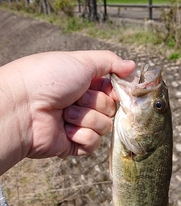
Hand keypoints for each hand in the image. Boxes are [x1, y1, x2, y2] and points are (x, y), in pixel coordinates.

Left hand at [0, 50, 134, 174]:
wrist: (24, 107)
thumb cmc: (48, 79)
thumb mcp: (81, 61)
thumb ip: (110, 61)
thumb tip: (133, 66)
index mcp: (83, 83)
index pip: (113, 90)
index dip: (115, 90)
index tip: (112, 87)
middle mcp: (81, 104)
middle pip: (112, 108)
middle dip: (95, 102)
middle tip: (75, 98)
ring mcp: (77, 125)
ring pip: (105, 126)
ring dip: (86, 118)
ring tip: (65, 114)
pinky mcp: (73, 145)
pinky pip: (94, 143)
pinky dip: (82, 135)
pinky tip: (65, 129)